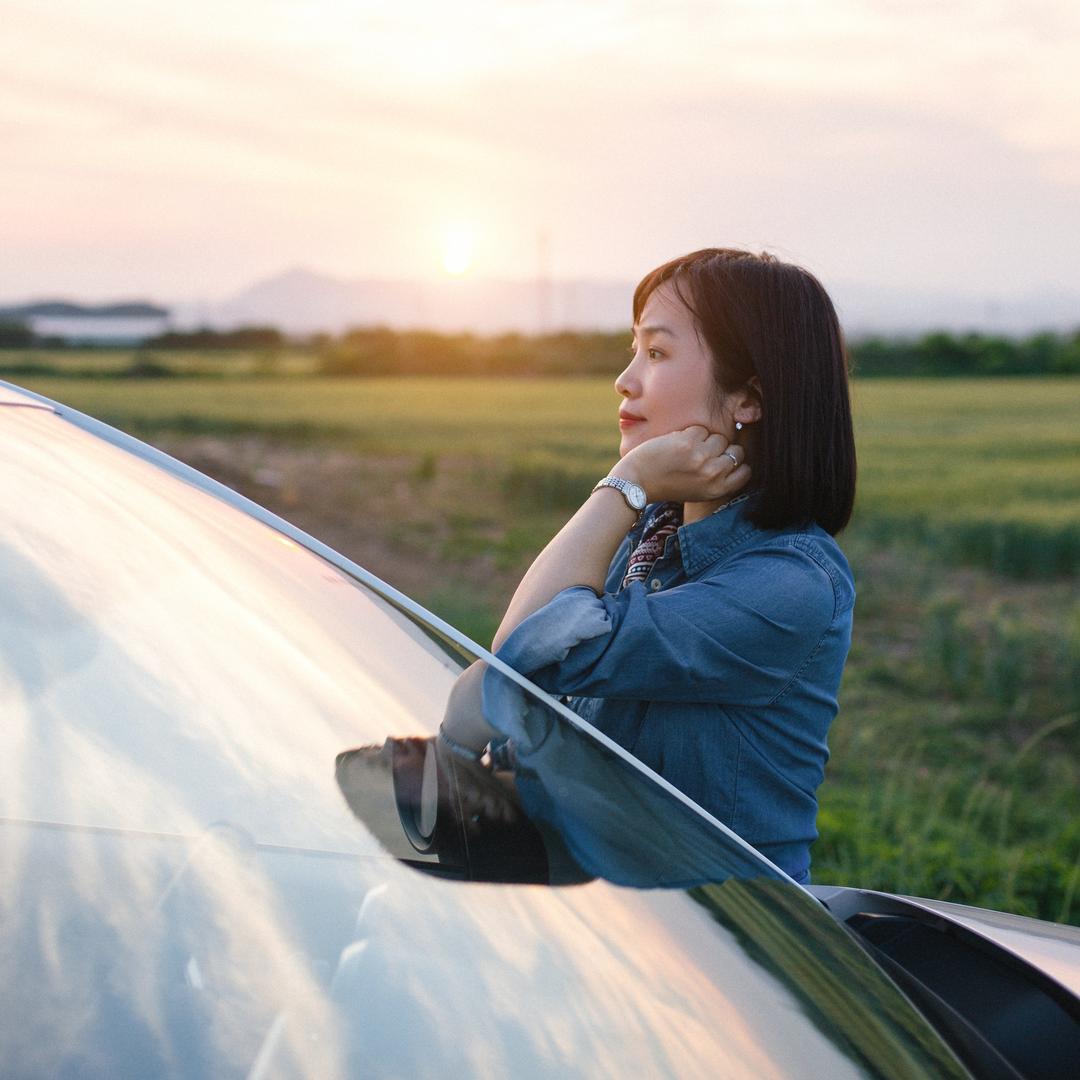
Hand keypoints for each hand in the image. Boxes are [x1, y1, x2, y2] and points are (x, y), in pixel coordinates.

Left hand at [611, 425, 749, 503]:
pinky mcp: (688, 442)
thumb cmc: (668, 485)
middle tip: (703, 454)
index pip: (746, 471)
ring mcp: (701, 457)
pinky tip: (677, 444)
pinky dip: (690, 433)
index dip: (737, 463)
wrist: (638, 481)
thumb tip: (735, 455)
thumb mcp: (699, 490)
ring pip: (720, 438)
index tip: (725, 460)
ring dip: (706, 440)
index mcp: (717, 489)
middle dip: (722, 449)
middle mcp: (713, 474)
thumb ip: (718, 477)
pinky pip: (701, 429)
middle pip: (735, 451)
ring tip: (688, 450)